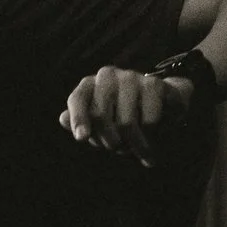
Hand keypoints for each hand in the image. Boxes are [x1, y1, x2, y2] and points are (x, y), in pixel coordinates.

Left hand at [62, 66, 202, 160]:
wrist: (164, 106)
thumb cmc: (125, 116)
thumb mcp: (101, 124)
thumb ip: (81, 122)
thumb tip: (62, 119)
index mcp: (90, 84)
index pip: (78, 99)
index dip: (78, 119)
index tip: (82, 138)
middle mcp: (107, 76)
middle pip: (100, 115)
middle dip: (110, 141)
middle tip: (119, 150)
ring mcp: (131, 77)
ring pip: (126, 122)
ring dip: (134, 144)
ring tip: (141, 150)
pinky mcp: (154, 84)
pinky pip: (149, 120)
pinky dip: (152, 135)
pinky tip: (155, 136)